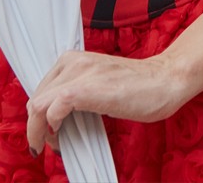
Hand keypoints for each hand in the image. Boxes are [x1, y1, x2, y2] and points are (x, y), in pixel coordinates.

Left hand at [26, 49, 193, 152]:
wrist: (167, 80)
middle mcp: (74, 61)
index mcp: (75, 58)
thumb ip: (78, 92)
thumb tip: (55, 118)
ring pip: (38, 105)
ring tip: (54, 143)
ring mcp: (80, 73)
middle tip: (51, 142)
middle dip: (37, 126)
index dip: (39, 115)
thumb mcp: (100, 83)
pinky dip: (49, 129)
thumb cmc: (140, 87)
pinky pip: (52, 109)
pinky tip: (60, 137)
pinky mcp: (85, 89)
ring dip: (40, 130)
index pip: (41, 90)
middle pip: (35, 98)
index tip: (48, 132)